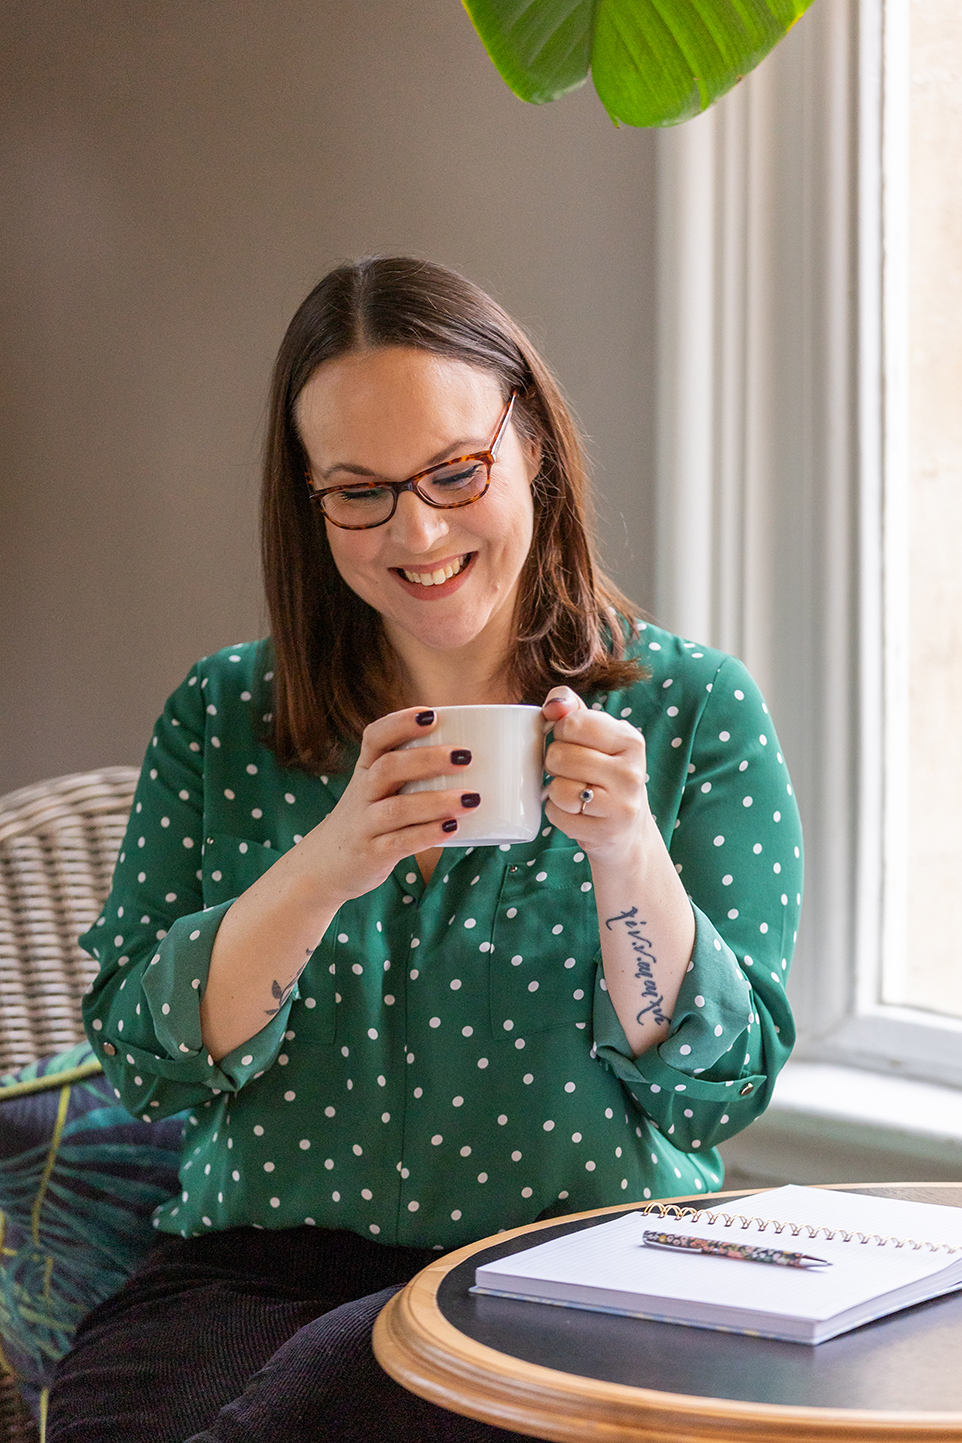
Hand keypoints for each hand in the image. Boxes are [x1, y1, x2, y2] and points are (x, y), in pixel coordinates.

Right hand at [303, 708, 478, 904]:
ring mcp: (364, 825)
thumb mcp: (379, 790)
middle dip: (427, 759)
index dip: (401, 723)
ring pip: (396, 809)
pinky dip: (427, 834)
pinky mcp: (371, 854)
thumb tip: (475, 755)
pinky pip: (398, 843)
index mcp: (366, 770)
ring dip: (436, 801)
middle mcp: (362, 794)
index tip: (432, 715)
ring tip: (471, 799)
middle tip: (466, 755)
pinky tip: (452, 828)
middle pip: (388, 768)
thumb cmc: (369, 819)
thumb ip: (412, 773)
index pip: (375, 737)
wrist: (326, 865)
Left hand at [541, 686, 652, 861]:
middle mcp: (631, 772)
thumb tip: (553, 704)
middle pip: (559, 756)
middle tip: (570, 771)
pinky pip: (557, 815)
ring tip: (573, 791)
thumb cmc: (605, 773)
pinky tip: (575, 812)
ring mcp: (621, 805)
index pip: (572, 723)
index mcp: (630, 740)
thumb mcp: (598, 736)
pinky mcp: (606, 833)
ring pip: (557, 788)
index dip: (560, 732)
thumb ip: (571, 708)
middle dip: (554, 763)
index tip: (571, 743)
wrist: (628, 829)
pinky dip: (557, 813)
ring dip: (555, 790)